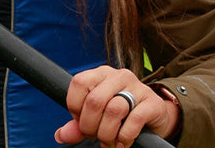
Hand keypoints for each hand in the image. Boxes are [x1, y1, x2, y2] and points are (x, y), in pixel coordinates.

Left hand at [54, 66, 178, 147]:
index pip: (79, 83)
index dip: (75, 108)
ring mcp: (138, 87)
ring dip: (107, 134)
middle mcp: (119, 76)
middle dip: (90, 126)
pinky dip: (125, 136)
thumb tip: (61, 135)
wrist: (154, 118)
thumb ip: (78, 125)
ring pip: (114, 110)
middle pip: (95, 100)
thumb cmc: (121, 116)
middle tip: (96, 137)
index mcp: (101, 74)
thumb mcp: (97, 118)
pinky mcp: (152, 102)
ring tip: (109, 143)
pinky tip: (123, 143)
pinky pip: (134, 119)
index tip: (82, 121)